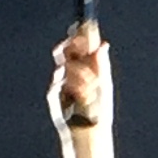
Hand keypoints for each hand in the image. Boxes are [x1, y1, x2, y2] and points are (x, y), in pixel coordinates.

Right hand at [48, 22, 112, 149]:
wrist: (89, 129)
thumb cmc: (99, 108)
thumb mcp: (103, 83)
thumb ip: (101, 64)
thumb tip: (103, 44)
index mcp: (84, 67)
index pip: (79, 46)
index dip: (80, 35)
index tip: (85, 27)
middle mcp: (71, 71)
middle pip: (65, 49)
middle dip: (73, 45)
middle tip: (82, 46)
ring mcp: (61, 80)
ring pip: (64, 64)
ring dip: (79, 72)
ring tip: (90, 84)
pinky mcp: (54, 92)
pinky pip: (60, 81)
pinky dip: (73, 86)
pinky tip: (82, 94)